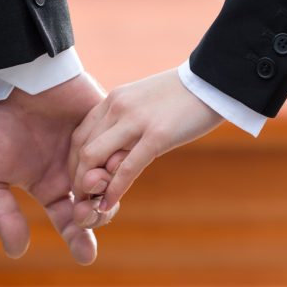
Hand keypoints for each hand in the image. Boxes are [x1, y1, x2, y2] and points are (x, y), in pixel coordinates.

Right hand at [0, 73, 118, 264]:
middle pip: (97, 205)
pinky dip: (117, 160)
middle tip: (87, 211)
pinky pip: (119, 148)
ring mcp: (92, 148)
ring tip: (94, 184)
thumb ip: (3, 214)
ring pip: (112, 180)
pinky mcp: (104, 124)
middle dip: (96, 216)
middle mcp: (73, 171)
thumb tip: (18, 253)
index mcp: (49, 186)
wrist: (10, 81)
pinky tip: (111, 165)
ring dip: (106, 189)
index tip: (87, 256)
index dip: (79, 238)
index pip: (70, 220)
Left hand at [69, 69, 222, 221]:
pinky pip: (126, 168)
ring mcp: (136, 121)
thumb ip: (128, 122)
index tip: (81, 181)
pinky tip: (109, 205)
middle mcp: (118, 107)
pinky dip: (114, 190)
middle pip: (81, 148)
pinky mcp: (157, 135)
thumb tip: (120, 149)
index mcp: (114, 99)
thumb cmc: (182, 96)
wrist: (212, 81)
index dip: (74, 162)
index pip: (80, 134)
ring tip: (92, 205)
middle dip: (77, 178)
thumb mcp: (145, 102)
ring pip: (94, 158)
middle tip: (82, 199)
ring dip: (88, 186)